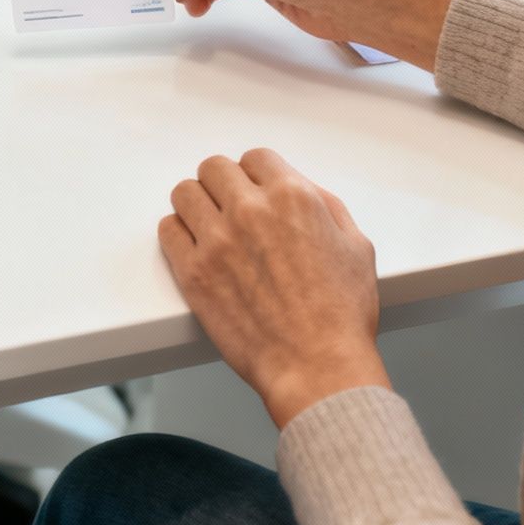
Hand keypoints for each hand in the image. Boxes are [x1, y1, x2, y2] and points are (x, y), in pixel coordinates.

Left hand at [158, 149, 388, 428]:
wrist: (316, 367)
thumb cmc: (341, 315)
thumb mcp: (356, 246)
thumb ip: (326, 207)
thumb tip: (299, 189)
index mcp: (293, 198)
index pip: (255, 157)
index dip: (255, 175)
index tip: (253, 192)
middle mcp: (251, 210)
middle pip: (214, 168)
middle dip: (223, 185)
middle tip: (229, 209)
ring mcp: (217, 240)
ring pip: (185, 192)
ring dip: (196, 204)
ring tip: (207, 226)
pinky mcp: (192, 272)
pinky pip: (167, 230)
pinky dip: (178, 234)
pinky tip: (194, 248)